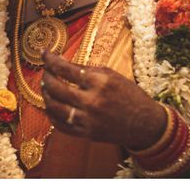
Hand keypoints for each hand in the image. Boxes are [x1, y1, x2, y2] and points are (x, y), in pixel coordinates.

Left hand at [40, 51, 165, 148]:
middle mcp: (92, 101)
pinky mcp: (86, 134)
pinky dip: (51, 114)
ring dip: (46, 95)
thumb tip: (63, 63)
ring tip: (46, 87)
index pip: (66, 69)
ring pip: (54, 107)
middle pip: (56, 88)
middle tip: (46, 71)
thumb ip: (88, 69)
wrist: (145, 124)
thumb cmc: (130, 95)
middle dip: (46, 77)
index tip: (44, 54)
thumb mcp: (113, 75)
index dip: (51, 60)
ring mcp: (88, 120)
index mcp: (100, 83)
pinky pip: (60, 125)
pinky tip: (51, 106)